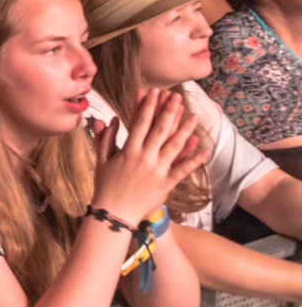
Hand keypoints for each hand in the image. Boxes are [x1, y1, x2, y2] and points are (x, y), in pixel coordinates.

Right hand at [92, 89, 208, 225]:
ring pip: (174, 146)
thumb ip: (105, 139)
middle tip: (176, 97)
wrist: (114, 214)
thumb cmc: (105, 186)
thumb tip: (108, 119)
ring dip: (185, 129)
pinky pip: (183, 170)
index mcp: (128, 150)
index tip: (154, 92)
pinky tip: (204, 149)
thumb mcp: (101, 161)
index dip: (148, 106)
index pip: (140, 123)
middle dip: (169, 111)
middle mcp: (144, 158)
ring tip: (194, 115)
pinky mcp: (166, 184)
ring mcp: (157, 171)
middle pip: (160, 130)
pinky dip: (194, 160)